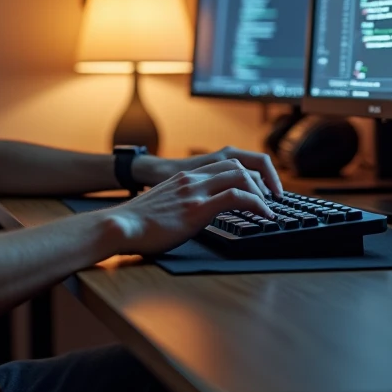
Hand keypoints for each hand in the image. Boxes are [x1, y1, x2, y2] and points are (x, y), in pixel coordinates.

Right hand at [102, 159, 276, 254]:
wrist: (121, 226)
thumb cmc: (137, 224)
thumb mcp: (164, 206)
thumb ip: (180, 205)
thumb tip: (189, 218)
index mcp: (184, 178)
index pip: (224, 165)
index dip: (247, 176)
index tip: (259, 191)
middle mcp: (191, 179)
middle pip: (237, 165)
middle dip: (261, 180)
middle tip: (271, 199)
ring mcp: (195, 192)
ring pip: (240, 175)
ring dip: (262, 191)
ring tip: (270, 208)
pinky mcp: (197, 208)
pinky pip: (237, 197)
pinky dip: (257, 204)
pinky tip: (265, 215)